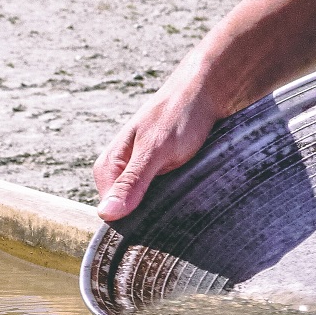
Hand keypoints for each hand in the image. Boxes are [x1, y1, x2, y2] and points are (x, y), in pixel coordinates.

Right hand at [93, 77, 221, 221]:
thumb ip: (133, 181)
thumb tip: (106, 214)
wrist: (209, 91)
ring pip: (150, 207)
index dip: (133, 223)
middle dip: (152, 216)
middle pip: (130, 213)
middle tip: (177, 204)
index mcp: (109, 167)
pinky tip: (191, 192)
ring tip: (186, 195)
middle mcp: (122, 172)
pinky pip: (166, 198)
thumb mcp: (156, 150)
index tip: (156, 222)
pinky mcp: (162, 174)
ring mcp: (142, 173)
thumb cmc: (180, 115)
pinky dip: (178, 198)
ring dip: (168, 207)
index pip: (111, 215)